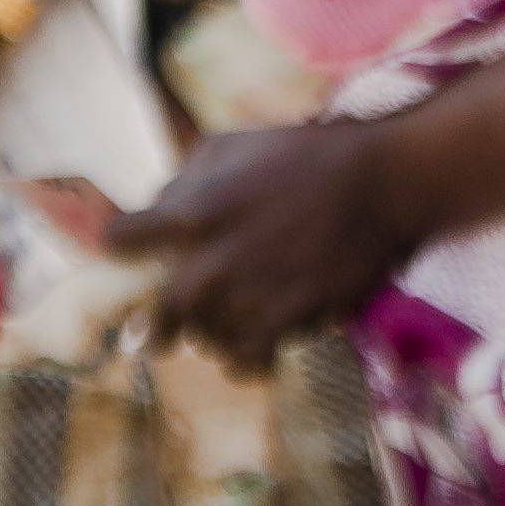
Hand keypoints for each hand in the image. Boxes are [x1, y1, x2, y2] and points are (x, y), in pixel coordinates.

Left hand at [91, 122, 410, 370]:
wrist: (382, 183)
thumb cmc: (308, 154)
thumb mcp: (238, 143)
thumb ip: (186, 175)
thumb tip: (156, 207)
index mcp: (195, 210)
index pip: (123, 239)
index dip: (122, 244)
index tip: (125, 252)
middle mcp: (212, 259)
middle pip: (161, 314)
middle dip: (157, 327)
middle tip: (157, 336)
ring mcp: (247, 295)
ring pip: (206, 340)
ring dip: (212, 336)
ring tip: (226, 328)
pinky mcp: (284, 321)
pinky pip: (244, 362)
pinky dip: (245, 361)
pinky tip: (252, 353)